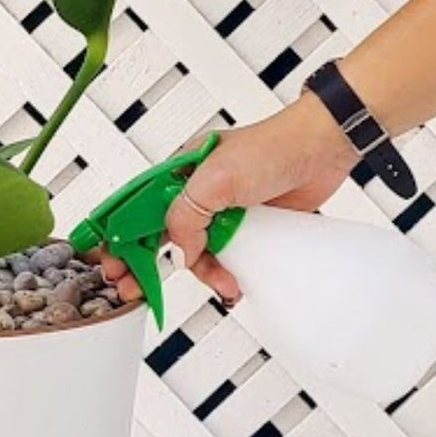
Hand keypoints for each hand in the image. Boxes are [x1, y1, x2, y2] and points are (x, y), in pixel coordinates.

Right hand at [97, 92, 356, 305]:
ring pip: (199, 252)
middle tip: (138, 289)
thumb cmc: (271, 148)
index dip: (122, 237)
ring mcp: (224, 210)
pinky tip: (236, 280)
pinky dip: (229, 272)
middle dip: (149, 263)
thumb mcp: (215, 180)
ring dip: (206, 273)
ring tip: (222, 284)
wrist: (321, 150)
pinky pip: (229, 255)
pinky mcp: (250, 224)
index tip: (113, 264)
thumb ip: (186, 217)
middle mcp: (198, 191)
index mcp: (180, 172)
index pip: (139, 208)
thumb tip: (182, 253)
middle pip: (164, 234)